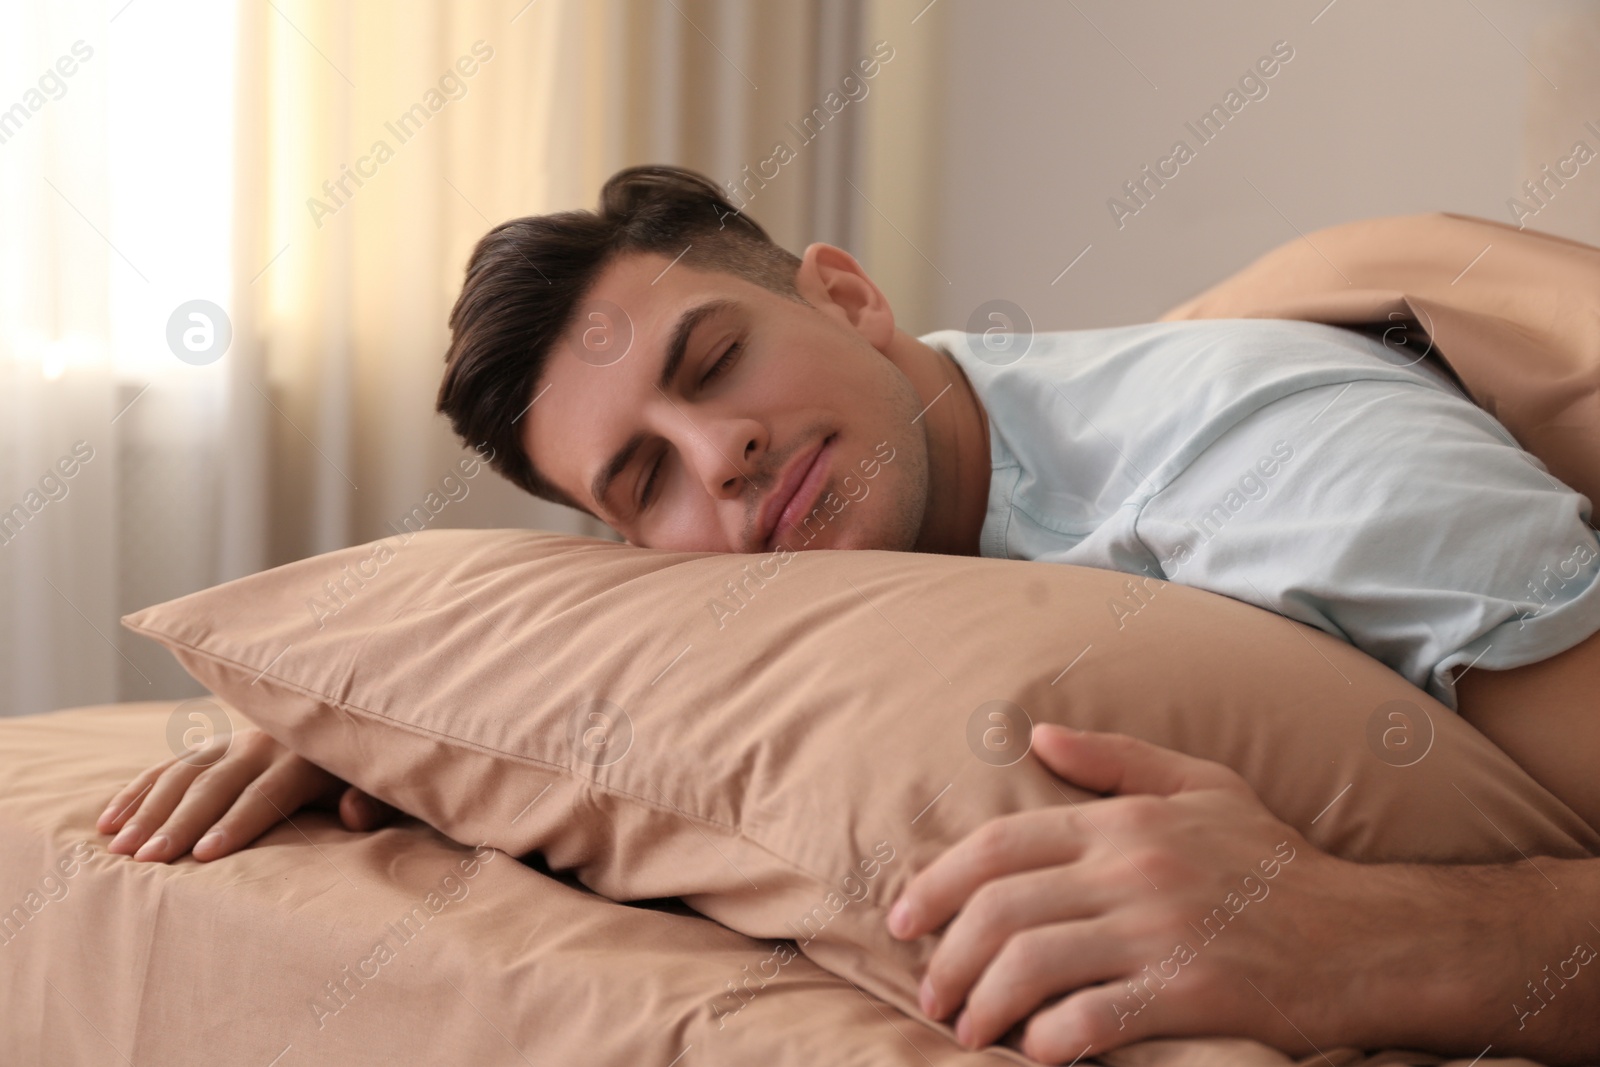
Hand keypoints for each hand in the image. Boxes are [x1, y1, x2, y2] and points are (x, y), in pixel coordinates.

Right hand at [97, 726, 393, 862]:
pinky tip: (108, 821)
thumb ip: (370, 801)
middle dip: (181, 823)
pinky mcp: (208, 745)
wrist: (339, 719)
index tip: (206, 854)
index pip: (266, 794)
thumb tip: (354, 814)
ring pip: (182, 774)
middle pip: (216, 786)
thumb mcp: (373, 783)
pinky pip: (165, 766)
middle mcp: (262, 744)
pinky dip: (136, 792)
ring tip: (121, 848)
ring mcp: (230, 742)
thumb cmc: (357, 770)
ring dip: (149, 810)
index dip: (237, 823)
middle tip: (149, 859)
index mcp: (304, 757)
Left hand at [885, 725, 1451, 1060]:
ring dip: (983, 1006)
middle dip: (947, 958)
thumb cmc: (1277, 863)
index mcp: (1125, 821)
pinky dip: (1050, 1041)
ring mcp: (1162, 930)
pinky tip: (1036, 1053)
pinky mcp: (1192, 992)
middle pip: (1000, 910)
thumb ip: (1116, 759)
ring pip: (1032, 964)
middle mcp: (1134, 868)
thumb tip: (1037, 734)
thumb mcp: (1203, 786)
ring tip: (967, 1031)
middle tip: (930, 994)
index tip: (902, 921)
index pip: (999, 846)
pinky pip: (1094, 1018)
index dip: (935, 884)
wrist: (1369, 936)